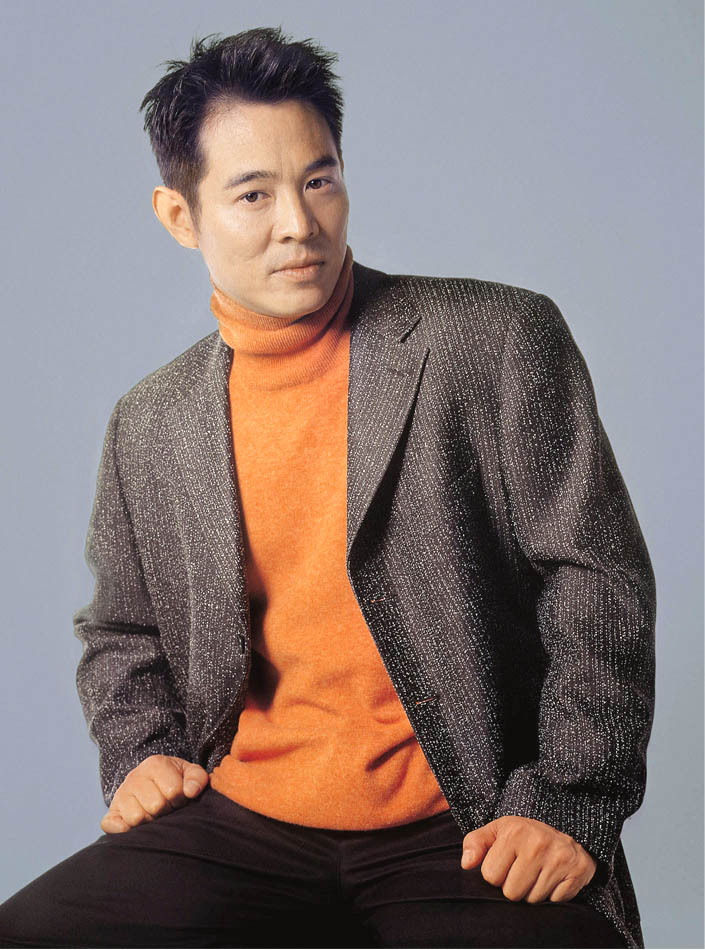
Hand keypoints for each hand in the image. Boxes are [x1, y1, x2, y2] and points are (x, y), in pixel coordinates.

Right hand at [100, 754, 208, 833]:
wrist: (149, 782)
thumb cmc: (174, 780)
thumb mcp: (189, 773)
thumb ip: (196, 778)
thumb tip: (191, 792)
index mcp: (155, 764)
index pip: (173, 791)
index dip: (180, 799)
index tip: (178, 797)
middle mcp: (134, 777)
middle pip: (155, 806)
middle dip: (166, 810)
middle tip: (166, 807)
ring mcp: (121, 795)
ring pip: (137, 818)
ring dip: (149, 821)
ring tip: (154, 814)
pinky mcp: (111, 813)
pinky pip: (113, 825)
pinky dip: (123, 830)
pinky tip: (134, 828)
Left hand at [460, 816, 596, 902]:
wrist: (569, 830)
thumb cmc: (526, 834)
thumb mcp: (498, 830)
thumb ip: (475, 843)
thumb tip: (466, 864)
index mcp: (514, 832)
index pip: (491, 876)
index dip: (496, 873)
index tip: (507, 862)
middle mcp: (538, 844)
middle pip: (512, 893)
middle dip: (514, 886)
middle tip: (524, 870)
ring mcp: (560, 859)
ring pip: (533, 900)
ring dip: (533, 891)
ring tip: (539, 872)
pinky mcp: (577, 873)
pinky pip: (554, 901)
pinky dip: (553, 894)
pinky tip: (554, 878)